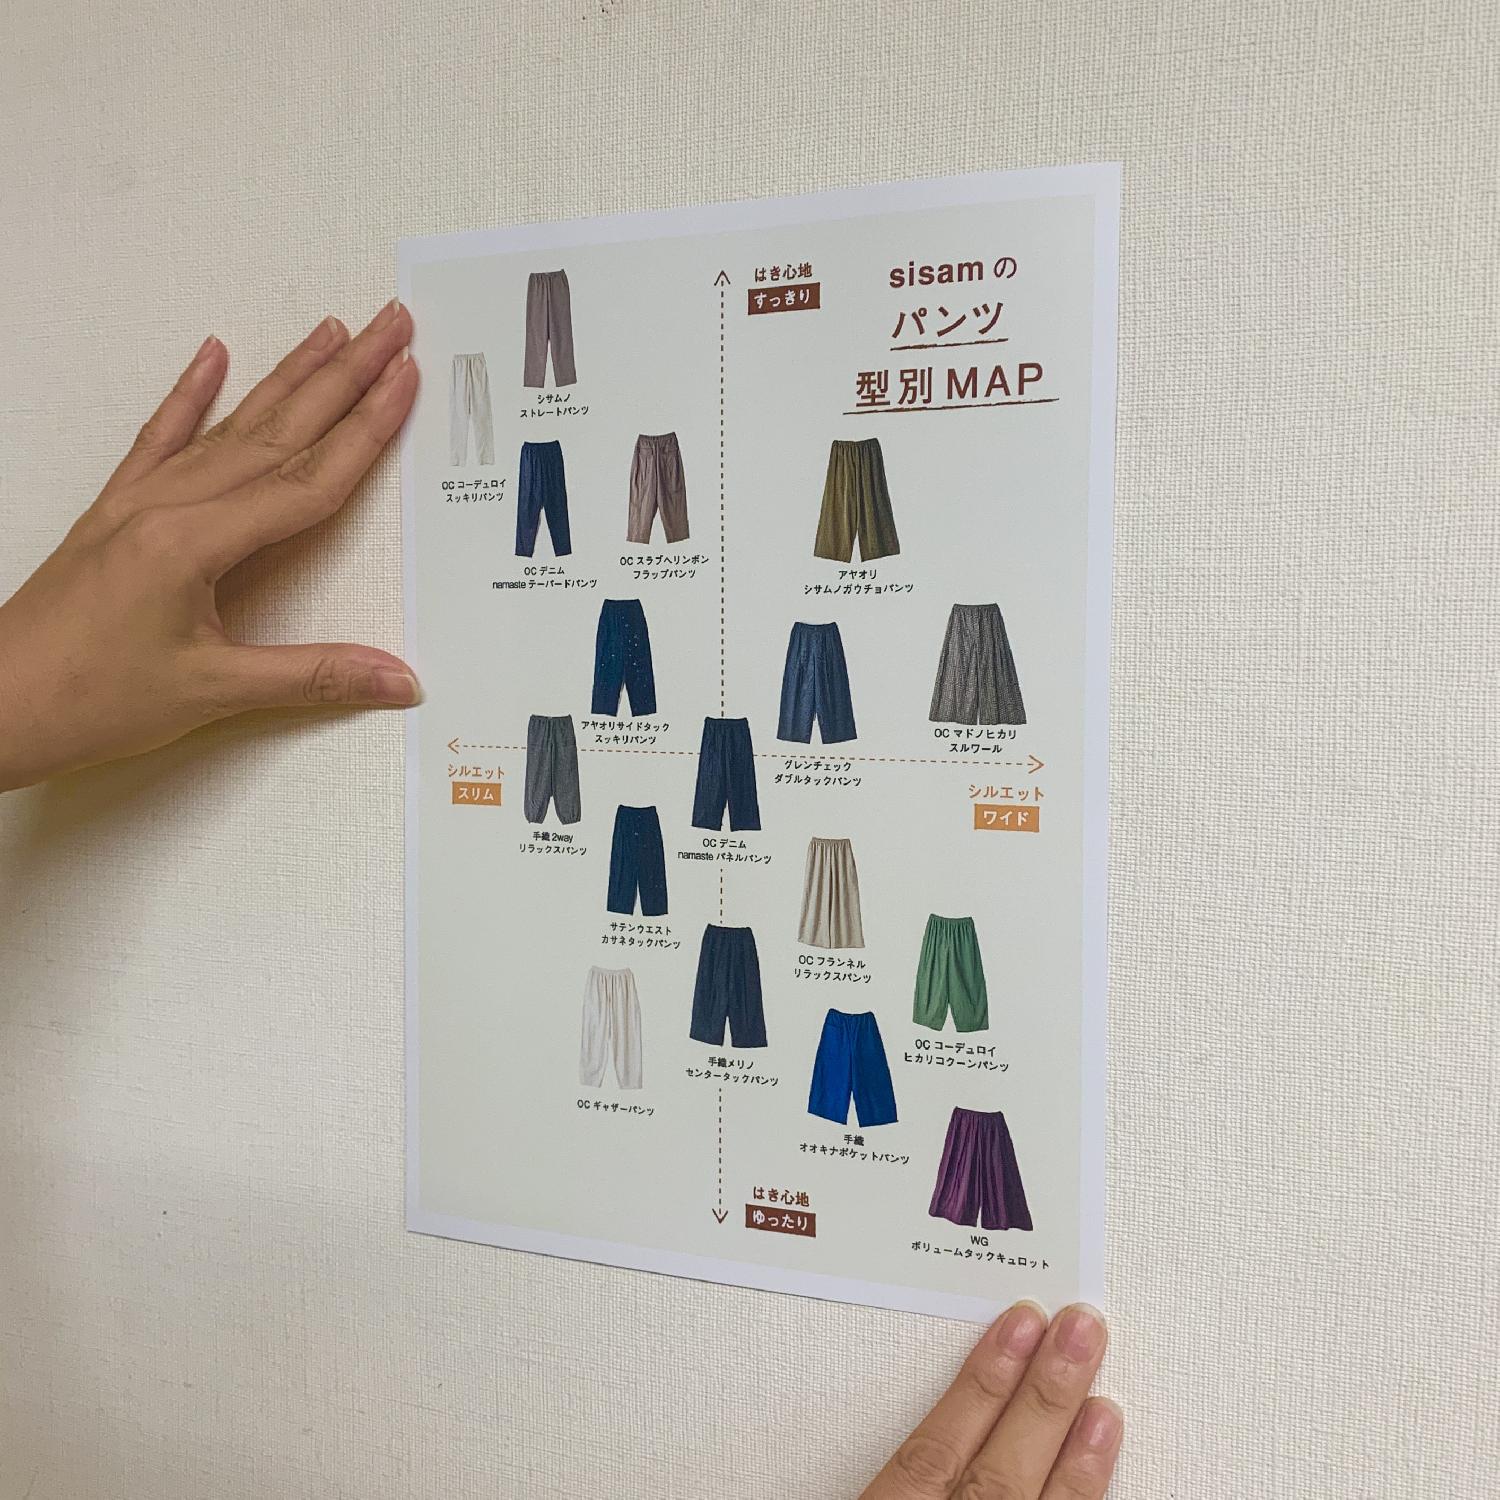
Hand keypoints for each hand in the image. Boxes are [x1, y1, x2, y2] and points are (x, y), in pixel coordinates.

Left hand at [0, 301, 420, 791]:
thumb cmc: (84, 699)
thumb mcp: (213, 693)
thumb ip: (314, 676)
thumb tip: (397, 677)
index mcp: (193, 543)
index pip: (306, 480)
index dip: (365, 430)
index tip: (404, 381)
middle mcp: (167, 506)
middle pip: (279, 431)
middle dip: (344, 376)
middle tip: (390, 328)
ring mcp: (140, 502)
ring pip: (231, 425)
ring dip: (288, 376)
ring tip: (332, 333)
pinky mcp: (116, 511)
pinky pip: (161, 437)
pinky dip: (190, 393)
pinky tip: (212, 355)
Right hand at [860, 1302, 1120, 1498]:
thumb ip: (889, 1467)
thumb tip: (921, 1408)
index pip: (934, 1452)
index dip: (981, 1383)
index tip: (1018, 1327)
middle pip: (997, 1472)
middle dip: (1042, 1397)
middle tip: (1077, 1329)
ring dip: (1071, 1454)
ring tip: (1102, 1398)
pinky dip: (1080, 1496)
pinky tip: (1100, 1458)